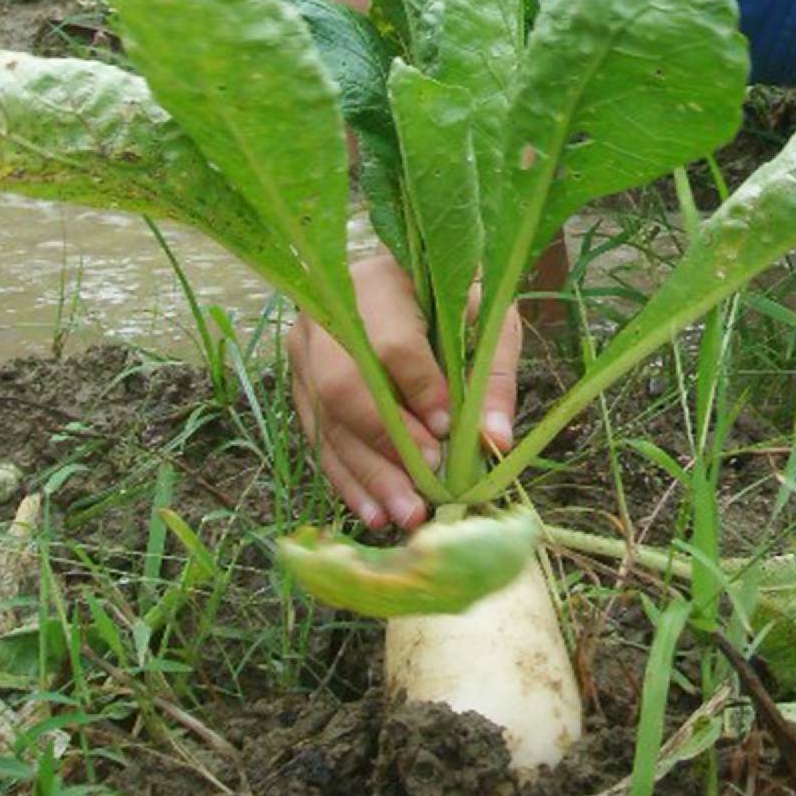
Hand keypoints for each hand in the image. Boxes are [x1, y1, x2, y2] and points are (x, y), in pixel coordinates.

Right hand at [288, 251, 519, 530]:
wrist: (413, 280)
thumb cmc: (455, 298)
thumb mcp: (487, 320)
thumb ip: (494, 375)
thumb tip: (495, 441)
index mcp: (379, 282)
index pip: (391, 344)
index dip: (419, 390)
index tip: (448, 429)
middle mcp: (329, 313)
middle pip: (343, 385)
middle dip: (385, 444)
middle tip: (424, 487)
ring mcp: (306, 349)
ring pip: (327, 420)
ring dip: (366, 475)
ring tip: (403, 515)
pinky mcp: (300, 382)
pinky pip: (318, 437)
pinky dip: (348, 479)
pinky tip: (374, 512)